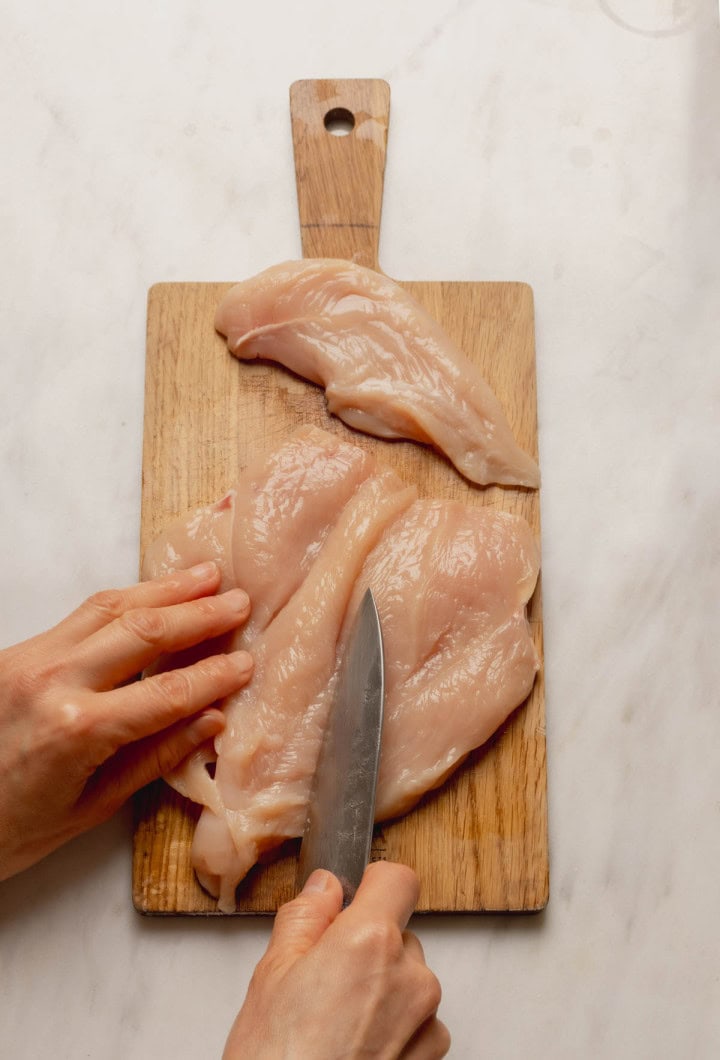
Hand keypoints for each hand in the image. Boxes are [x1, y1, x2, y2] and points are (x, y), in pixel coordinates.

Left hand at [0, 561, 251, 880]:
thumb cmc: (10, 830)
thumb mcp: (91, 808)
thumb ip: (155, 757)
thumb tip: (212, 721)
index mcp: (77, 730)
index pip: (168, 692)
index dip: (214, 675)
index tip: (247, 662)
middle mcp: (53, 681)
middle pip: (144, 632)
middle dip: (199, 614)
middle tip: (239, 601)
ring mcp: (29, 659)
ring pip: (109, 608)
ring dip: (164, 590)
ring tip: (206, 577)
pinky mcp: (15, 652)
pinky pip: (80, 615)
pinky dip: (124, 600)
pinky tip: (152, 595)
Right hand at [224, 861, 449, 1059]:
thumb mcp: (270, 975)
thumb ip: (305, 918)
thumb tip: (324, 888)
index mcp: (370, 942)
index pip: (399, 879)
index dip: (373, 884)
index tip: (354, 898)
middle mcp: (411, 976)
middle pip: (400, 934)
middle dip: (368, 945)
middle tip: (324, 978)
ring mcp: (426, 1021)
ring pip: (409, 980)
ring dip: (383, 990)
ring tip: (335, 1023)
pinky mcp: (432, 1058)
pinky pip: (419, 1023)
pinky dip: (394, 1028)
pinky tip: (355, 1047)